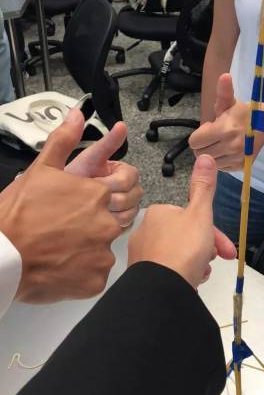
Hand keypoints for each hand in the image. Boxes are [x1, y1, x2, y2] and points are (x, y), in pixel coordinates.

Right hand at [1, 108, 121, 303]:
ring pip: (106, 249)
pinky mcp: (96, 280)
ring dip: (89, 248)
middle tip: (67, 229)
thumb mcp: (40, 170)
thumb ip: (63, 140)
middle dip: (95, 224)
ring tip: (62, 247)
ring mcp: (103, 254)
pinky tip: (62, 265)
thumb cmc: (18, 213)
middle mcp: (107, 223)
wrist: (2, 257)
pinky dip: (83, 271)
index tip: (82, 206)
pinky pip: (97, 273)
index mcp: (98, 194)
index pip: (120, 191)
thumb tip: (78, 114)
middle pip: (114, 221)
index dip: (100, 198)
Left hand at [66, 123, 142, 227]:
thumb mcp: (87, 159)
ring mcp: (126, 206)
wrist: (55, 204)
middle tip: (88, 196)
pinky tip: (95, 220)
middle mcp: (127, 188)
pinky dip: (111, 223)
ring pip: (130, 210)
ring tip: (89, 208)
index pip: (131, 175)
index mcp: (121, 170)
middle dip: (111, 197)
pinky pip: (125, 224)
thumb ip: (105, 143)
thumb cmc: (70, 180)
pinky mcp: (121, 224)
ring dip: (110, 210)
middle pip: (134, 194)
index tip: (96, 182)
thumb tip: (120, 124)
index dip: (114, 181)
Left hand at [128, 155, 235, 288]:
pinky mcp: (142, 275)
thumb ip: (204, 187)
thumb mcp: (200, 214)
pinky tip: (192, 281)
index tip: (226, 247)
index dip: (213, 231)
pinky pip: (168, 270)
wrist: (162, 288)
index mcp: (159, 212)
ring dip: (196, 262)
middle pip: (186, 236)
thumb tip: (204, 156)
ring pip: (178, 255)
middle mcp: (146, 230)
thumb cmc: (183, 248)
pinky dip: (183, 274)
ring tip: (202, 273)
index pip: (191, 218)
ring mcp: (142, 254)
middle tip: (220, 260)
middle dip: (205, 248)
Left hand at [189, 74, 263, 170]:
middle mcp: (230, 146)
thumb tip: (224, 76)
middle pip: (200, 153)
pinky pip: (221, 168)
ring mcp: (236, 158)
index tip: (210, 128)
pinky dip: (221, 160)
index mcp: (225, 129)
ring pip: (210, 162)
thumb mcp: (231, 102)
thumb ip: (223, 91)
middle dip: (203, 144)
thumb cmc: (246, 112)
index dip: (199, 134)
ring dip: (212, 153)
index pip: (195, 142)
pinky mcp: (240, 166)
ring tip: (222, 143)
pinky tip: (228, 150)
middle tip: (214, 136)